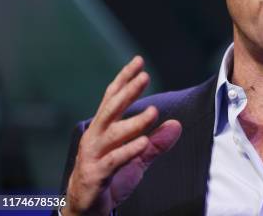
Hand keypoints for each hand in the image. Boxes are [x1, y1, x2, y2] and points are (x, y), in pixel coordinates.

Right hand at [62, 56, 181, 215]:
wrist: (85, 208)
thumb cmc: (110, 177)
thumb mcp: (137, 158)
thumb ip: (156, 142)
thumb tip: (177, 124)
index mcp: (102, 128)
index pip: (112, 98)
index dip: (125, 79)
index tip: (138, 60)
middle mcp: (95, 137)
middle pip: (111, 109)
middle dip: (128, 92)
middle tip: (145, 76)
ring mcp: (93, 155)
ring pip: (113, 134)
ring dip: (133, 122)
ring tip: (153, 111)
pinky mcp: (96, 174)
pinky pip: (113, 160)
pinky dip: (128, 151)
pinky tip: (144, 143)